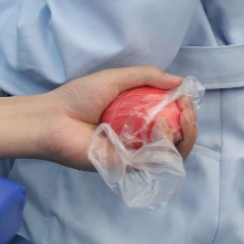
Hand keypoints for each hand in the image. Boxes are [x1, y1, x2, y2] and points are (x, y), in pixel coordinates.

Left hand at [38, 67, 198, 169]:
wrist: (52, 119)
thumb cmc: (76, 98)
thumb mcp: (114, 78)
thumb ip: (145, 76)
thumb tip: (179, 81)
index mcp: (138, 118)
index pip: (173, 119)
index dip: (185, 110)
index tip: (186, 97)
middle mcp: (139, 138)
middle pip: (178, 140)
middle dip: (191, 126)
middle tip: (187, 111)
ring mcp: (134, 154)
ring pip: (172, 154)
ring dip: (184, 137)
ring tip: (180, 119)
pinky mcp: (126, 167)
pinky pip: (154, 162)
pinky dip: (165, 146)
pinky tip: (162, 129)